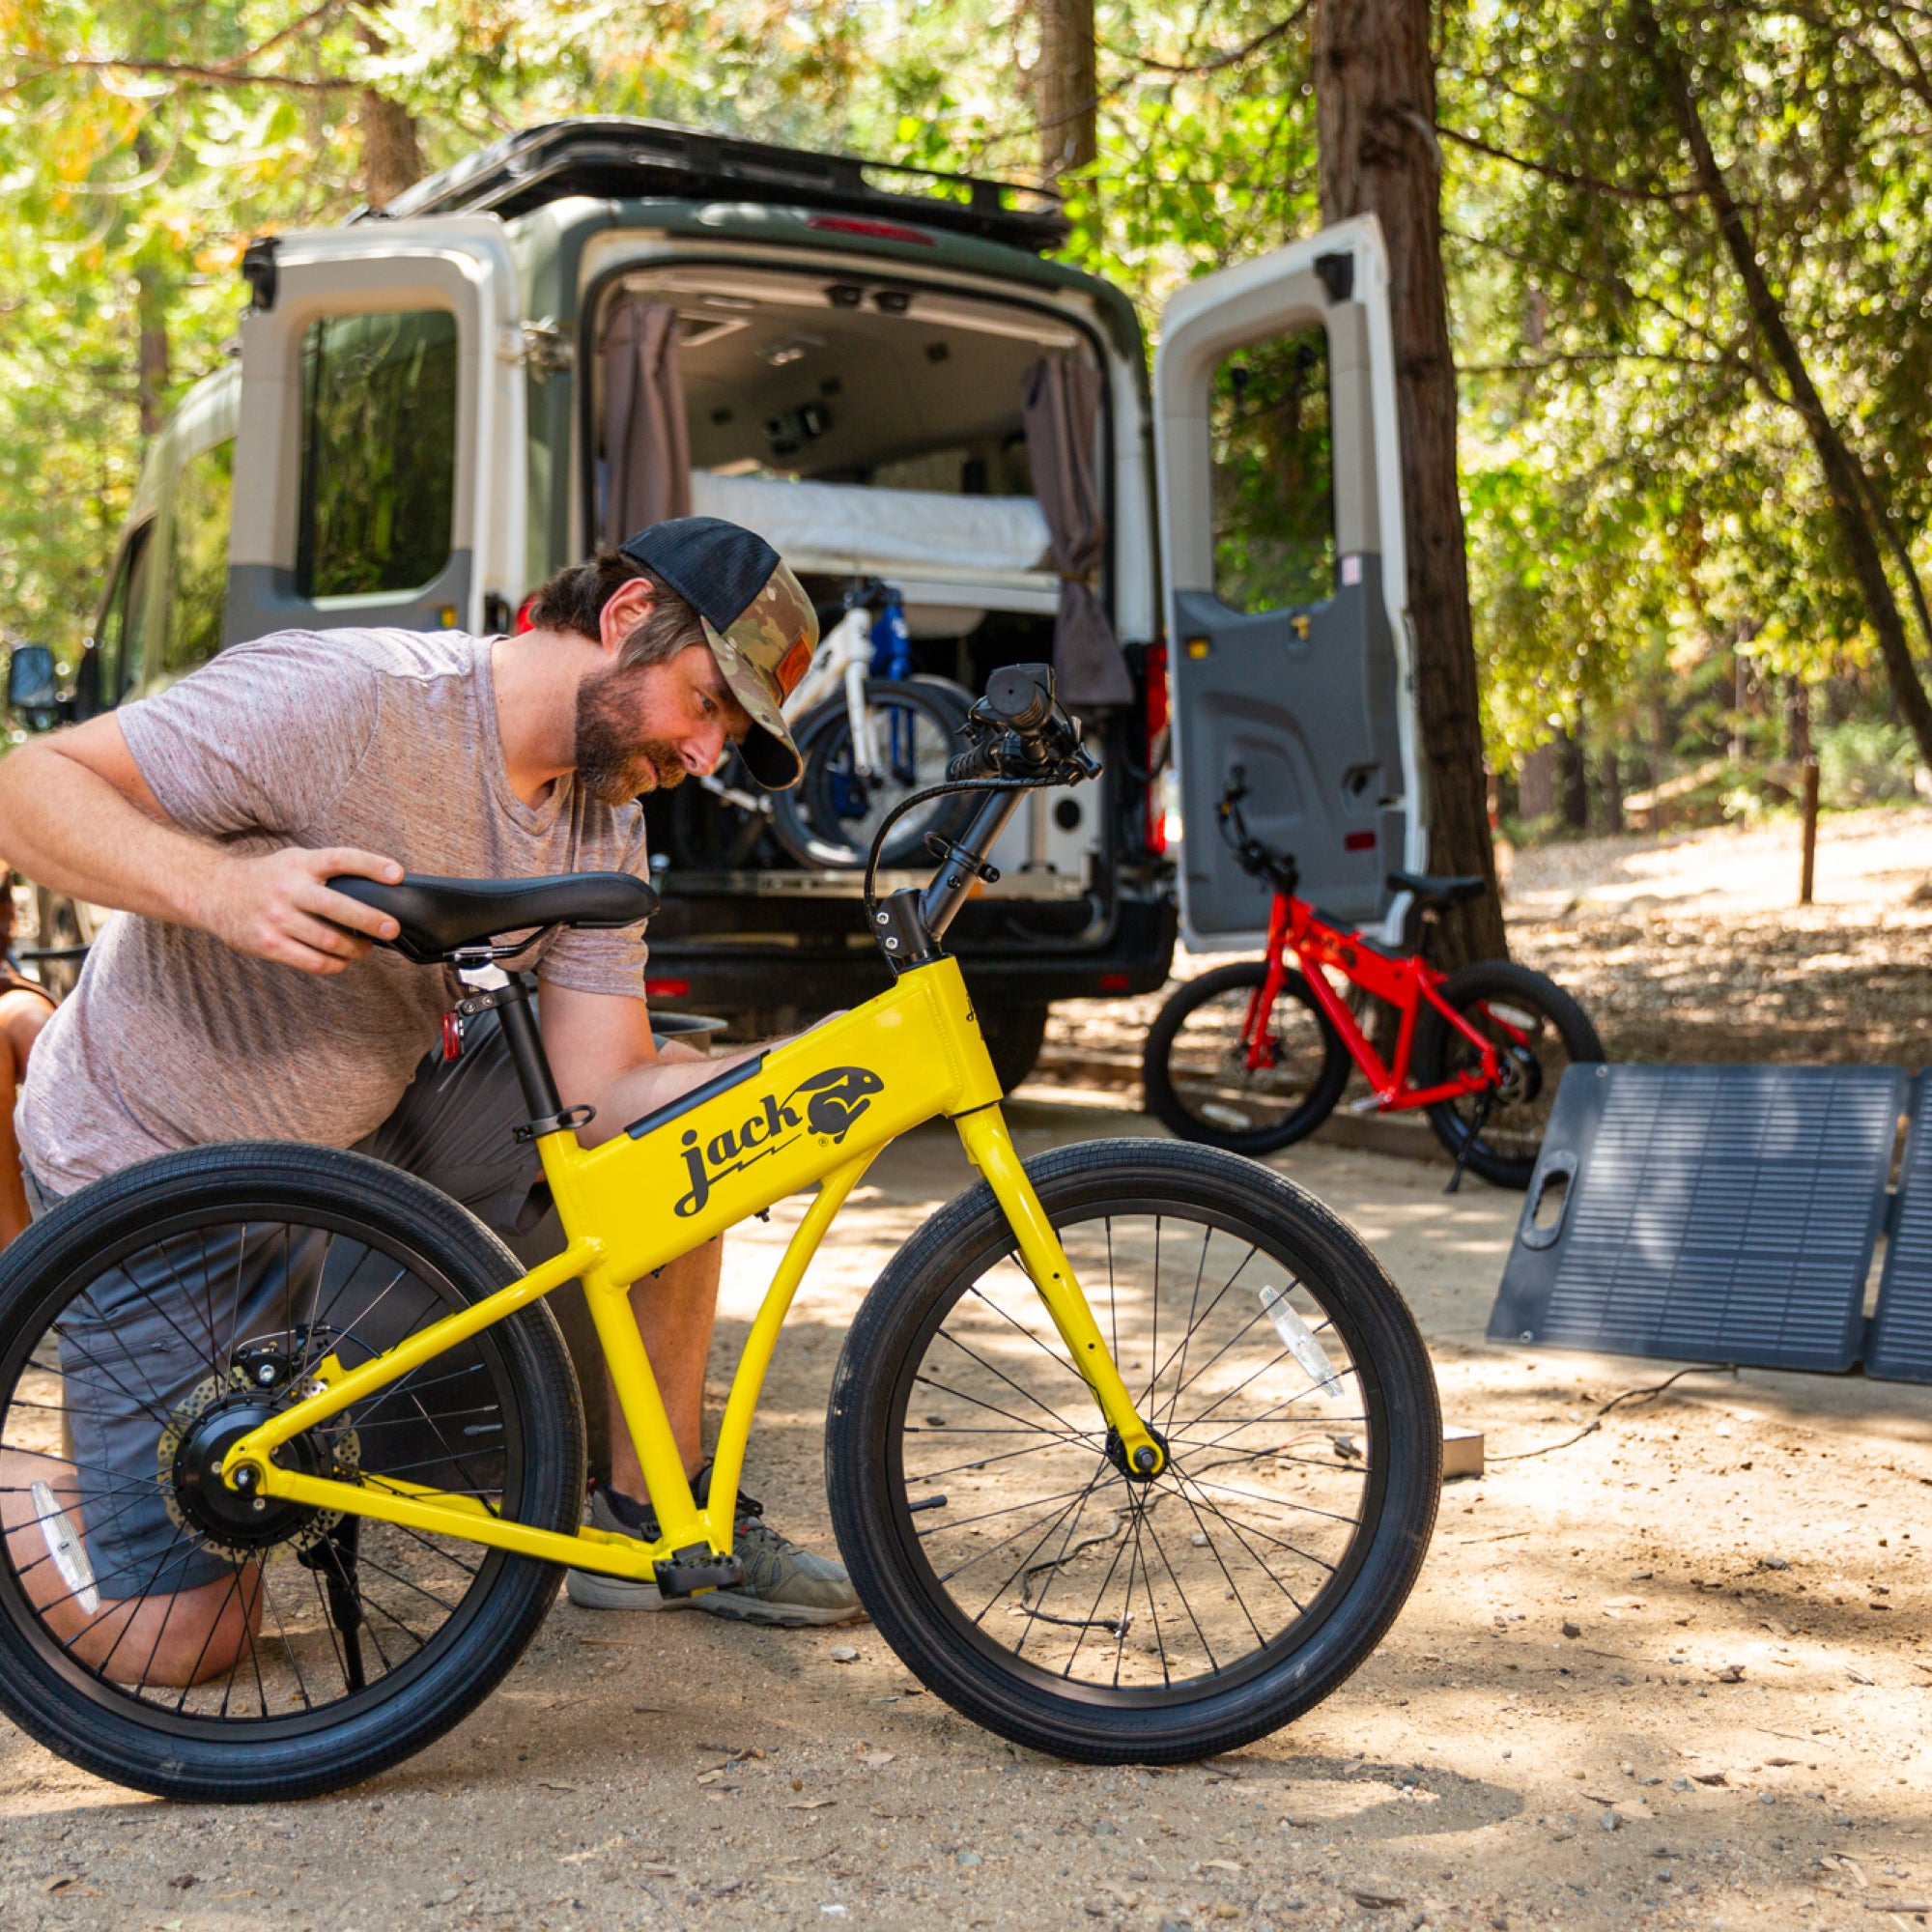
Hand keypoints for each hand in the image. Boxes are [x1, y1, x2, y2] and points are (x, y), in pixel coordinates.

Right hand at [198, 846, 403, 974]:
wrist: (214, 892)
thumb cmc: (268, 878)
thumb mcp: (294, 862)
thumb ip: (327, 871)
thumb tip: (376, 891)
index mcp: (300, 864)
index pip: (341, 859)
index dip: (372, 865)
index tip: (397, 875)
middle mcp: (288, 889)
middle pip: (338, 906)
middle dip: (371, 920)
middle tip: (393, 929)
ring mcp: (277, 918)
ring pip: (329, 941)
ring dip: (356, 949)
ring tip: (366, 948)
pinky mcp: (268, 944)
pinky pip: (313, 961)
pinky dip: (335, 964)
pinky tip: (343, 960)